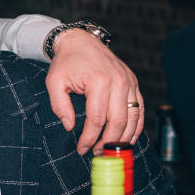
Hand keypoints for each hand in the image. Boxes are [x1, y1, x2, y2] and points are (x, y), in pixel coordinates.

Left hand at [44, 29, 142, 154]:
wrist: (80, 41)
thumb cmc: (66, 62)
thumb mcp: (54, 82)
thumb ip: (59, 106)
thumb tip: (70, 126)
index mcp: (98, 81)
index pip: (96, 119)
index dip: (89, 138)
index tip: (82, 149)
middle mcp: (118, 81)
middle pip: (118, 121)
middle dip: (108, 141)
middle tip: (98, 153)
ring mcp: (129, 81)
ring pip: (133, 117)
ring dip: (124, 137)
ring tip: (111, 149)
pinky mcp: (133, 82)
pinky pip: (140, 108)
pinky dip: (136, 125)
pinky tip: (128, 137)